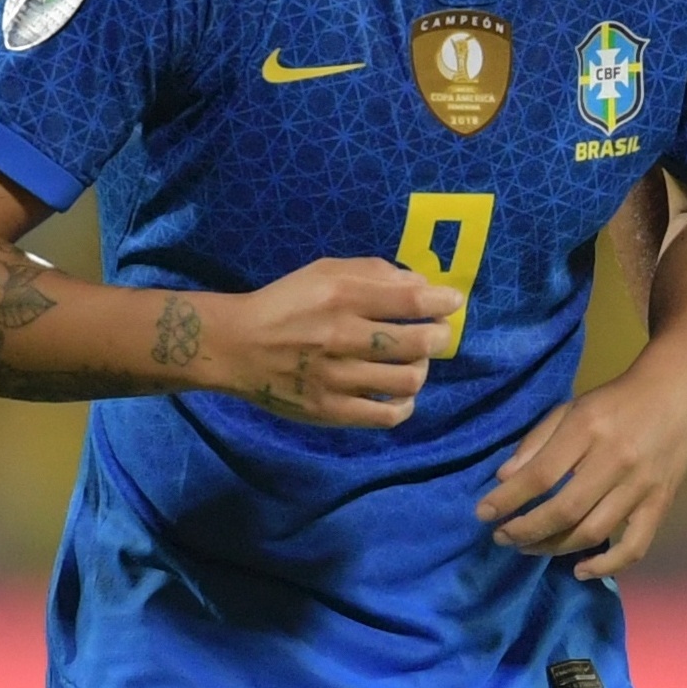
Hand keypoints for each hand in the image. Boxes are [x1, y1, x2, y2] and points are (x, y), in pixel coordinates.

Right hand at [206, 257, 459, 425]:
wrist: (235, 347)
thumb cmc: (286, 303)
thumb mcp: (324, 271)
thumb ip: (375, 272)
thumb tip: (423, 284)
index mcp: (341, 297)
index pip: (410, 299)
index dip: (442, 300)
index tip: (451, 301)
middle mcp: (342, 338)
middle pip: (419, 343)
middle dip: (439, 336)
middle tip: (436, 333)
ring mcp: (337, 379)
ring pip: (408, 380)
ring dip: (421, 369)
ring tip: (412, 361)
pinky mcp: (330, 411)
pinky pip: (387, 416)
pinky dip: (404, 405)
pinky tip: (399, 393)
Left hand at [475, 353, 686, 576]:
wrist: (677, 392)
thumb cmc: (616, 400)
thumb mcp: (571, 407)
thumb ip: (537, 442)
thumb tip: (504, 479)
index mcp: (589, 429)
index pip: (541, 475)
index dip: (508, 499)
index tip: (484, 513)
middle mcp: (616, 459)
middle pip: (564, 509)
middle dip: (525, 529)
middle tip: (502, 536)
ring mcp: (642, 485)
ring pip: (593, 531)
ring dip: (554, 547)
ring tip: (529, 546)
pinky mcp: (660, 503)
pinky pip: (635, 546)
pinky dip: (607, 566)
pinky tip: (580, 570)